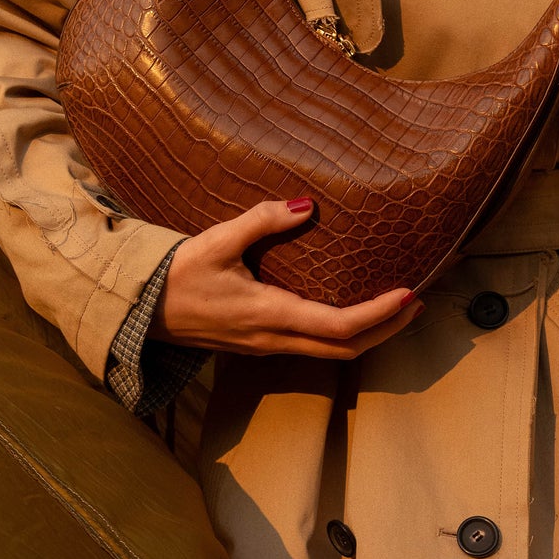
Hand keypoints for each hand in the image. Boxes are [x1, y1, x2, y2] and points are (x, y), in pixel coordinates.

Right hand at [153, 198, 420, 360]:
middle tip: (418, 303)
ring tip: (396, 308)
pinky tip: (353, 312)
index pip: (339, 326)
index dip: (379, 315)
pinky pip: (314, 346)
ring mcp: (268, 347)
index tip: (409, 294)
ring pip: (331, 352)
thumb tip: (306, 205)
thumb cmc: (177, 275)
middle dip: (387, 330)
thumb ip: (262, 221)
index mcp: (269, 316)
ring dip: (369, 335)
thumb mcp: (217, 241)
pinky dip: (344, 334)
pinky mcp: (261, 345)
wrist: (140, 312)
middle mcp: (274, 340)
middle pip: (346, 349)